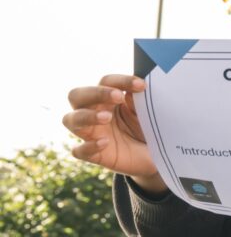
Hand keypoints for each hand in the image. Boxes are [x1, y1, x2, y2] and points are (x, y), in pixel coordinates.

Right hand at [62, 74, 163, 192]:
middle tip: (118, 97)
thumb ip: (139, 102)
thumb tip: (137, 89)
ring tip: (107, 117)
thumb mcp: (147, 113)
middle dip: (96, 93)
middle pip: (76, 95)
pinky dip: (88, 146)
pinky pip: (79, 151)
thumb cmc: (146, 128)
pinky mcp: (92, 154)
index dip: (121, 81)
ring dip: (87, 116)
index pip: (105, 82)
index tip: (141, 85)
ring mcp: (90, 133)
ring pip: (70, 120)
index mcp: (107, 98)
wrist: (154, 156)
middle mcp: (93, 112)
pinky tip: (104, 143)